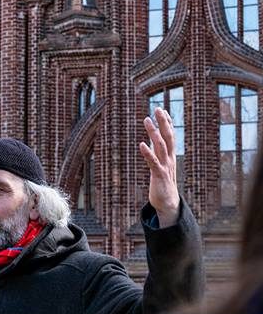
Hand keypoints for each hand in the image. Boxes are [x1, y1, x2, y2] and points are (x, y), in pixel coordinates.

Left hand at [139, 107, 179, 227]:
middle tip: (157, 109)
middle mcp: (169, 159)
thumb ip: (158, 152)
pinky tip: (141, 144)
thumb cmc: (163, 183)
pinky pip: (153, 162)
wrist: (168, 204)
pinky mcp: (159, 176)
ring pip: (161, 146)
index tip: (162, 110)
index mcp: (170, 156)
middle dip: (163, 123)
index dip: (167, 123)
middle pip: (168, 137)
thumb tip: (152, 140)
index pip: (171, 136)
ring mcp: (165, 166)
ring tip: (146, 120)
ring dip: (154, 132)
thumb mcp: (161, 165)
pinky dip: (148, 152)